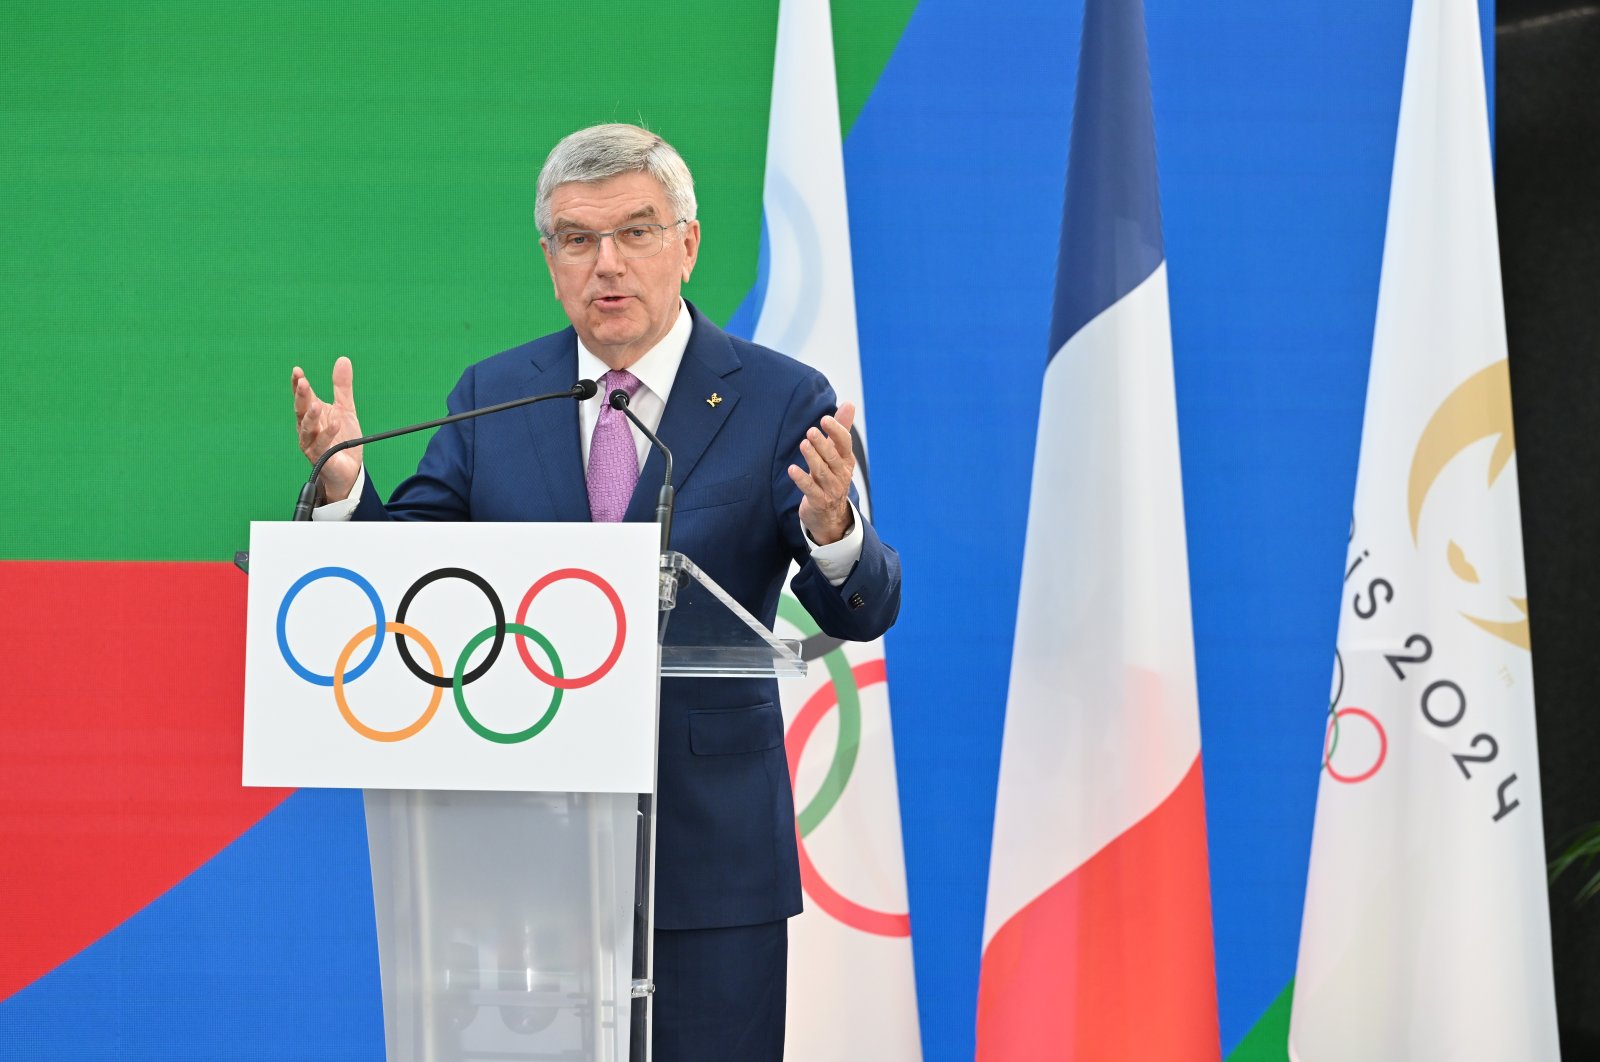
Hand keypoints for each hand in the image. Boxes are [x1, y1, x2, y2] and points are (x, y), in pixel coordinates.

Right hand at [291, 356, 362, 502]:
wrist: (349, 469)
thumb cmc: (343, 439)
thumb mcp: (345, 408)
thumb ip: (342, 387)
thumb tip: (343, 360)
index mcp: (311, 415)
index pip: (302, 397)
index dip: (298, 384)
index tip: (297, 371)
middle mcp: (307, 429)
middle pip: (301, 410)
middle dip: (301, 397)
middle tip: (303, 382)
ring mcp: (312, 444)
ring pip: (307, 429)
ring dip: (310, 416)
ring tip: (316, 404)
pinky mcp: (322, 457)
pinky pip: (323, 445)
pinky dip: (328, 434)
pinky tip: (335, 423)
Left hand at [788, 403, 856, 545]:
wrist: (831, 516)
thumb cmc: (832, 477)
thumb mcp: (838, 455)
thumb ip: (841, 430)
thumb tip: (849, 404)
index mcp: (846, 461)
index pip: (845, 444)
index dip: (836, 431)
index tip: (825, 419)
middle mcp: (841, 474)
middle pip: (833, 457)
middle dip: (822, 444)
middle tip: (810, 431)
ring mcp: (831, 489)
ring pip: (822, 472)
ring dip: (813, 458)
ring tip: (804, 444)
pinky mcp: (818, 501)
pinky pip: (810, 489)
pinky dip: (801, 479)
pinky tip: (792, 470)